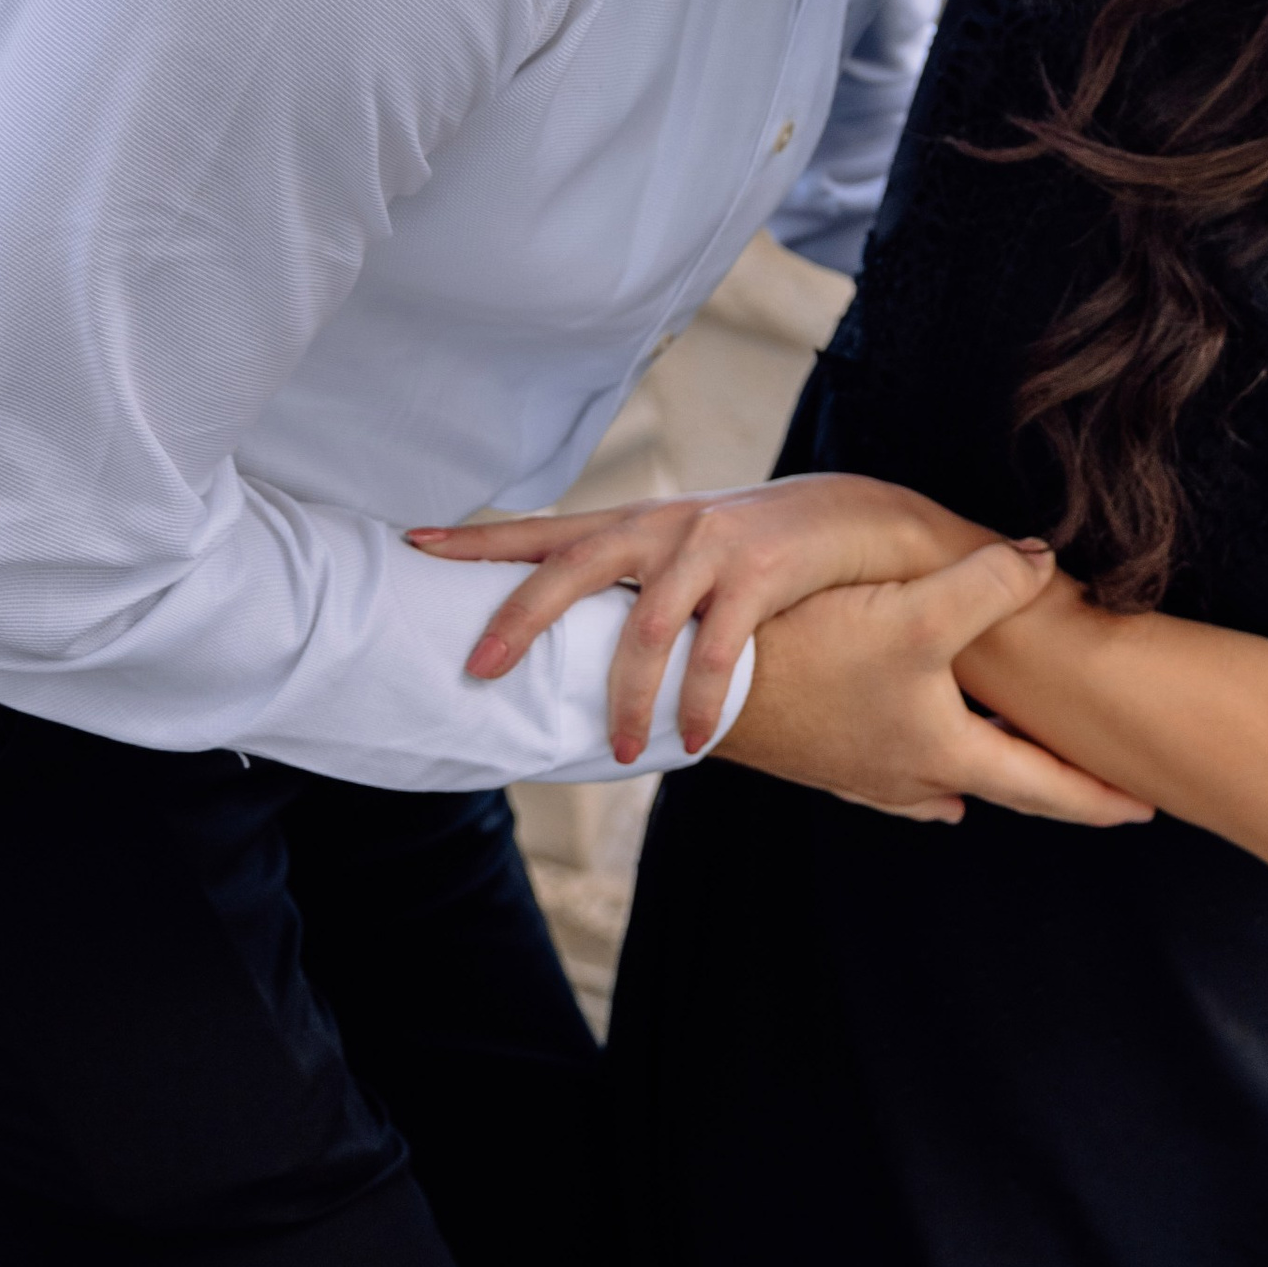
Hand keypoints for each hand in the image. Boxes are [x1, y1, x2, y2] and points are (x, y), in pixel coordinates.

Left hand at [408, 471, 979, 763]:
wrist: (854, 517)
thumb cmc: (756, 546)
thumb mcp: (685, 548)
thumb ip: (629, 579)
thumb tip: (565, 634)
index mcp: (633, 524)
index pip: (540, 530)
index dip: (477, 540)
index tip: (413, 546)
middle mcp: (660, 527)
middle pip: (570, 568)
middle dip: (519, 620)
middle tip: (477, 671)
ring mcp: (708, 547)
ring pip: (645, 627)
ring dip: (626, 698)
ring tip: (618, 749)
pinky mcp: (758, 575)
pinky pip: (718, 650)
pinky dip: (701, 700)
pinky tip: (694, 738)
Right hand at [725, 555, 1154, 826]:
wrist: (700, 683)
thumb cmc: (809, 651)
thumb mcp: (913, 609)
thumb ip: (989, 583)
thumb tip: (1048, 562)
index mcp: (943, 751)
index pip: (1042, 785)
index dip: (1098, 795)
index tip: (1147, 808)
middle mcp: (907, 777)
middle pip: (1001, 787)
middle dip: (1054, 788)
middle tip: (1101, 791)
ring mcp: (862, 774)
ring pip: (945, 784)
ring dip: (987, 776)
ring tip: (1018, 772)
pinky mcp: (822, 758)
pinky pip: (893, 777)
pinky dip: (926, 773)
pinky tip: (925, 779)